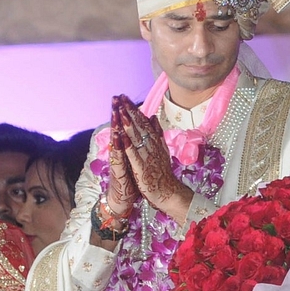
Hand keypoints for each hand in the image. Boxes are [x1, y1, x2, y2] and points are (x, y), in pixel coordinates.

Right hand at [106, 95, 138, 215]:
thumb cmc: (129, 179)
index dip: (123, 112)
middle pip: (118, 129)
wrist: (122, 199)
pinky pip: (119, 157)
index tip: (123, 97)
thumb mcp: (135, 158)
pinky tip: (118, 137)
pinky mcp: (119, 171)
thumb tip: (141, 128)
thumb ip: (136, 143)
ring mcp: (117, 161)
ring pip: (116, 141)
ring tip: (114, 112)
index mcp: (124, 148)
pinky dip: (119, 147)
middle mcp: (119, 152)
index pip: (124, 126)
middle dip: (116, 113)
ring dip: (115, 126)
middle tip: (115, 98)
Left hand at [118, 95, 192, 222]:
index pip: (143, 123)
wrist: (168, 193)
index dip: (134, 110)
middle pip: (139, 126)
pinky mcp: (142, 168)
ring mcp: (147, 157)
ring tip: (121, 110)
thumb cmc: (162, 173)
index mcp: (154, 142)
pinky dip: (128, 145)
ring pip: (136, 137)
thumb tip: (152, 117)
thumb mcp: (161, 149)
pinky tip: (121, 136)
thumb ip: (156, 133)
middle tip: (120, 97)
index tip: (125, 98)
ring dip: (128, 123)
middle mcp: (151, 146)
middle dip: (129, 111)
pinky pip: (133, 155)